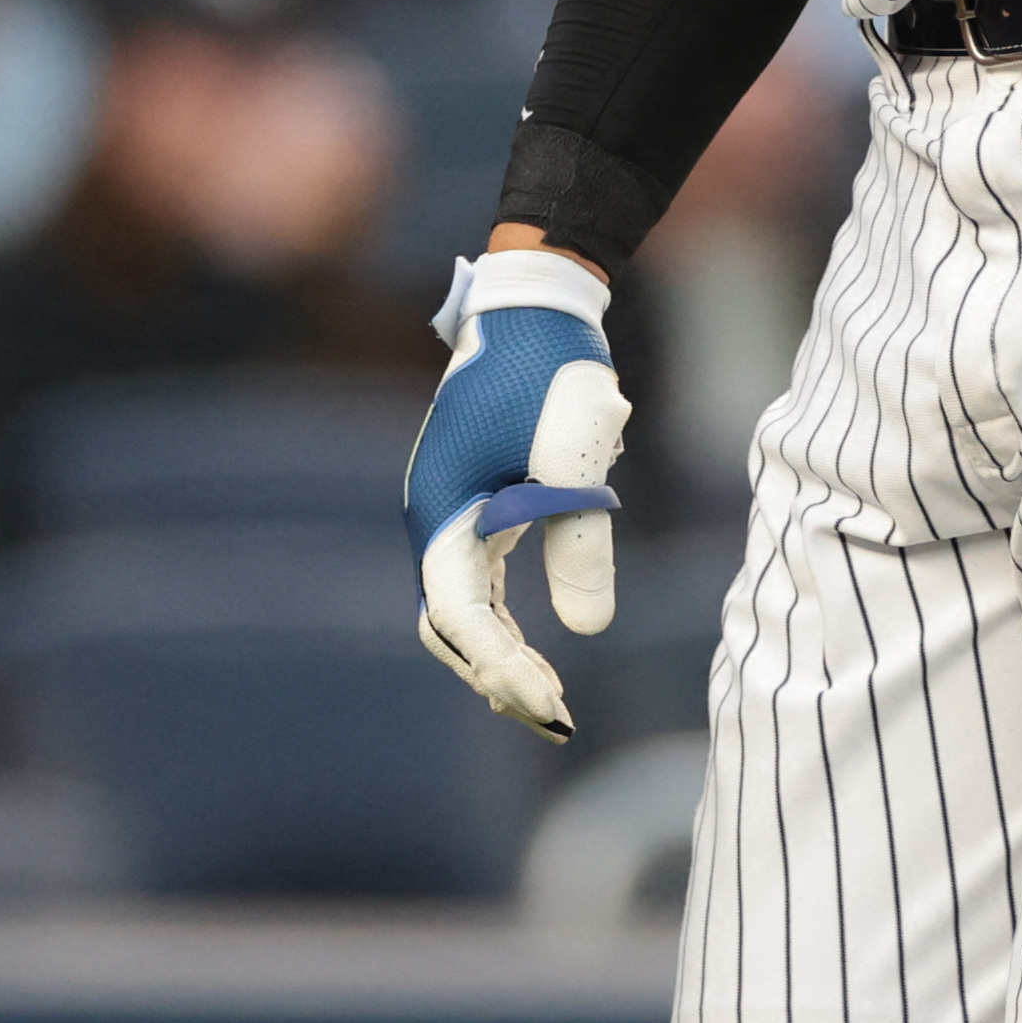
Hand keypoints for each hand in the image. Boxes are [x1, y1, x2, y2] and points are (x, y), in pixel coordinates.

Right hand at [404, 247, 631, 739]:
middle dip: (498, 676)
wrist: (536, 305)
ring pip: (460, 611)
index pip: (461, 617)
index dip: (503, 666)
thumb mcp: (577, 452)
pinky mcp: (470, 506)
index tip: (553, 703)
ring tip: (550, 701)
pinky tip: (538, 650)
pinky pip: (474, 584)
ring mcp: (447, 513)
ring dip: (499, 657)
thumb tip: (588, 630)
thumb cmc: (554, 371)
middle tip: (556, 717)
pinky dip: (502, 624)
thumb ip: (582, 540)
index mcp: (443, 509)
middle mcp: (433, 518)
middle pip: (451, 627)